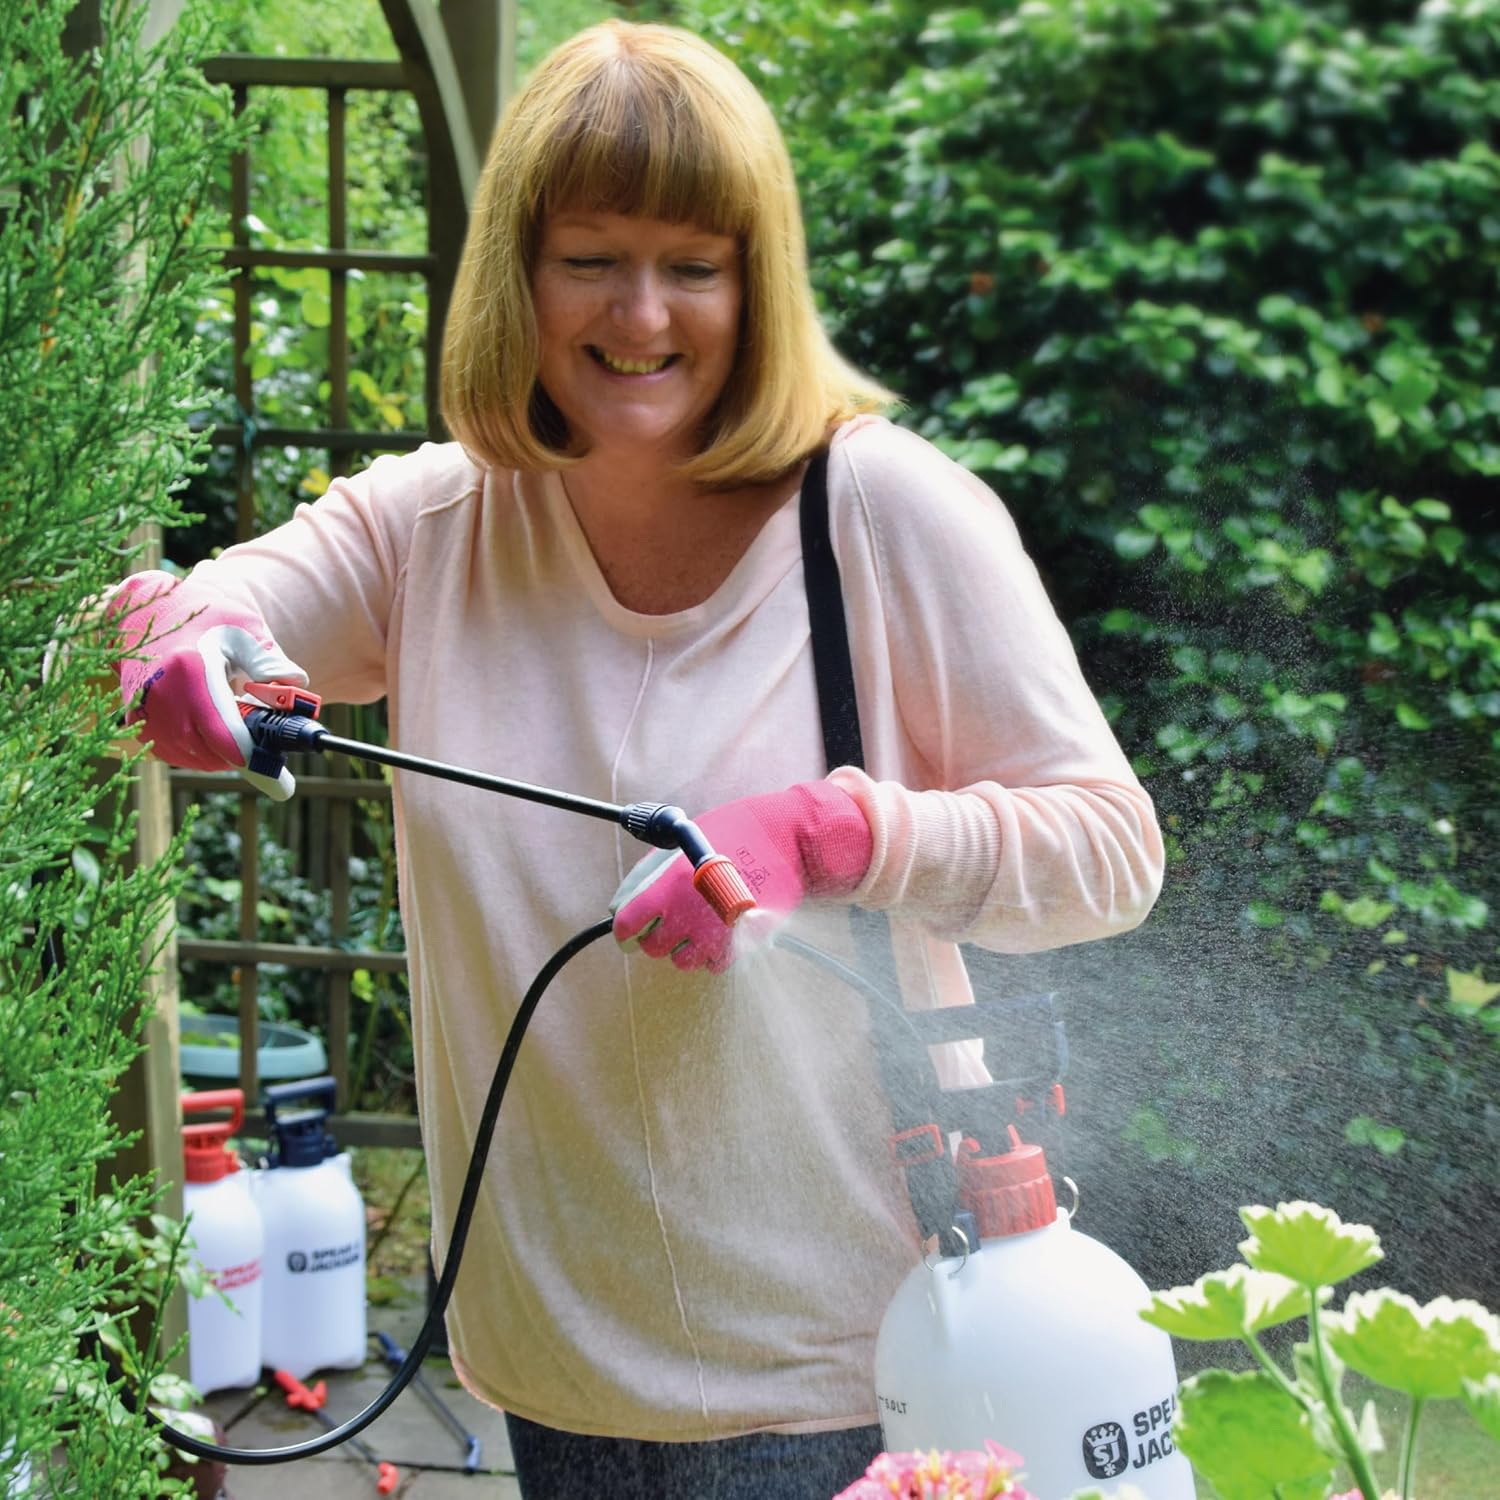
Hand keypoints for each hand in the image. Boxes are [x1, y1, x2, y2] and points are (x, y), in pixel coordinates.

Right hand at [108, 570, 307, 800]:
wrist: (148, 605)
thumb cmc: (204, 616)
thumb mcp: (246, 630)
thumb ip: (271, 661)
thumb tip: (298, 686)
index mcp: (192, 669)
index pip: (225, 733)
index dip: (255, 763)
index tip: (283, 787)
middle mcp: (160, 693)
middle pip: (210, 753)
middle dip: (243, 756)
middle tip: (265, 748)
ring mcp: (140, 708)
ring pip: (190, 756)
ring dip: (219, 754)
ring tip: (233, 724)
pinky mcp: (131, 717)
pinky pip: (170, 750)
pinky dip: (195, 749)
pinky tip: (207, 726)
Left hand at [612, 780, 871, 971]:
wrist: (789, 837)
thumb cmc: (740, 829)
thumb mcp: (690, 837)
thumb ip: (661, 866)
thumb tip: (638, 888)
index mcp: (670, 885)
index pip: (628, 923)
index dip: (625, 931)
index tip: (628, 933)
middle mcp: (688, 914)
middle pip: (654, 947)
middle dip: (656, 939)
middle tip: (665, 927)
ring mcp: (716, 933)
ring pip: (683, 962)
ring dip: (685, 949)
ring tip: (695, 930)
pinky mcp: (743, 944)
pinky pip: (715, 965)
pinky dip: (713, 955)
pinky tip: (718, 935)